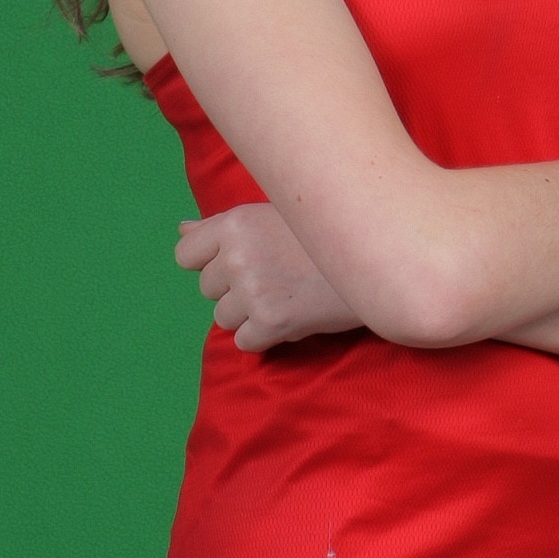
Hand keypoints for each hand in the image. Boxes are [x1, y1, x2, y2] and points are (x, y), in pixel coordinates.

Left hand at [175, 205, 365, 352]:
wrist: (377, 259)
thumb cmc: (324, 235)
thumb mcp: (271, 215)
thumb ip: (222, 226)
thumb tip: (181, 229)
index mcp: (235, 223)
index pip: (186, 254)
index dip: (209, 263)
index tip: (238, 263)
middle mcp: (238, 254)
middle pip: (208, 289)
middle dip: (235, 290)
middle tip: (276, 278)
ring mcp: (253, 289)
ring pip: (224, 318)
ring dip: (250, 315)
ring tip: (286, 297)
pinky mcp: (272, 321)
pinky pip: (245, 342)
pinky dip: (264, 338)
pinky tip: (292, 317)